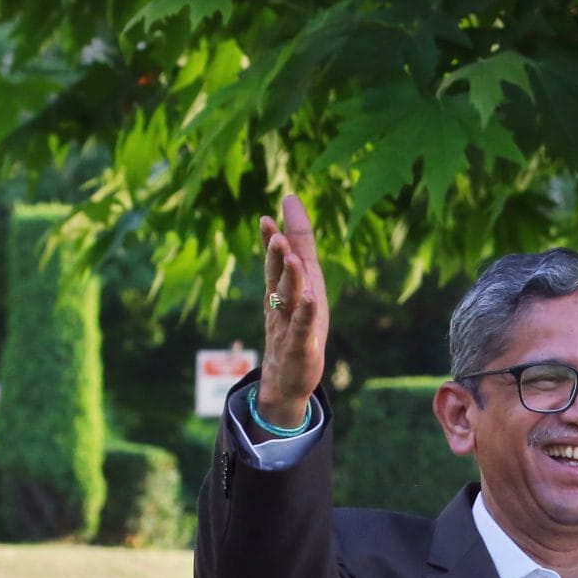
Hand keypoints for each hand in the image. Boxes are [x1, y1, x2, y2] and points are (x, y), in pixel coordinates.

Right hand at [255, 193, 327, 428]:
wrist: (288, 376)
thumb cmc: (298, 323)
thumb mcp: (301, 282)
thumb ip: (298, 244)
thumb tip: (290, 201)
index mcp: (281, 289)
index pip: (275, 260)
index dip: (272, 239)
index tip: (268, 217)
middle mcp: (280, 305)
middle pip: (276, 276)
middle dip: (275, 254)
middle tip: (273, 230)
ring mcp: (288, 326)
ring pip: (287, 299)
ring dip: (289, 278)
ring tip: (292, 257)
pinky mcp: (300, 347)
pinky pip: (302, 328)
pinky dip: (305, 313)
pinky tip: (310, 298)